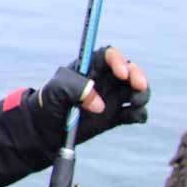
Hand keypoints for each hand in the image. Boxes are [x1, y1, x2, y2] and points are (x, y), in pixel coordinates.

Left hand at [33, 46, 149, 145]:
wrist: (45, 130)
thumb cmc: (47, 103)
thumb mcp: (55, 91)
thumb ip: (77, 88)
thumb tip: (101, 104)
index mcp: (89, 68)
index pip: (109, 56)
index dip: (118, 61)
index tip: (122, 73)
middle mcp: (104, 80)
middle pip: (129, 70)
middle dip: (138, 75)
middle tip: (139, 86)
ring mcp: (111, 98)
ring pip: (136, 90)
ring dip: (142, 94)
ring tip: (135, 103)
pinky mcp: (115, 117)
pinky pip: (134, 112)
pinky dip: (139, 113)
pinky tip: (133, 116)